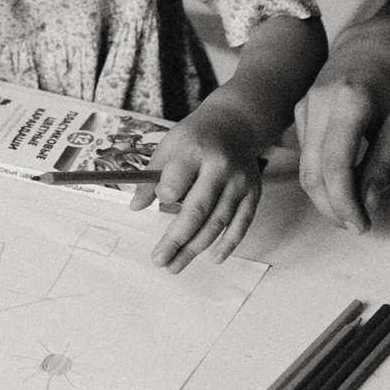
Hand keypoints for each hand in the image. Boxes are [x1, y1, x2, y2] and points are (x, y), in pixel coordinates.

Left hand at [133, 97, 270, 268]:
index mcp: (194, 151)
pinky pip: (241, 223)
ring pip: (218, 222)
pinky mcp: (253, 193)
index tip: (158, 203)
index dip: (164, 195)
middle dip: (176, 240)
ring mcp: (239, 182)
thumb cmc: (195, 138)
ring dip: (196, 248)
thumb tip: (136, 206)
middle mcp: (220, 168)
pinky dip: (228, 243)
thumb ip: (151, 176)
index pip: (176, 182)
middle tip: (160, 260)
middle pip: (197, 210)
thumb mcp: (168, 146)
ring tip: (176, 265)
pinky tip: (214, 258)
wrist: (234, 124)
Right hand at [296, 17, 389, 232]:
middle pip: (312, 172)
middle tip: (358, 226)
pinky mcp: (299, 109)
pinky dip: (320, 176)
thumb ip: (382, 163)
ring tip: (353, 212)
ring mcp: (303, 104)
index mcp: (349, 101)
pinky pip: (304, 152)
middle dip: (332, 207)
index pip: (335, 165)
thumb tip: (368, 205)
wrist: (376, 41)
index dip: (345, 203)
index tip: (363, 226)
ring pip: (303, 166)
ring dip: (324, 196)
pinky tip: (344, 186)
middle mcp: (318, 102)